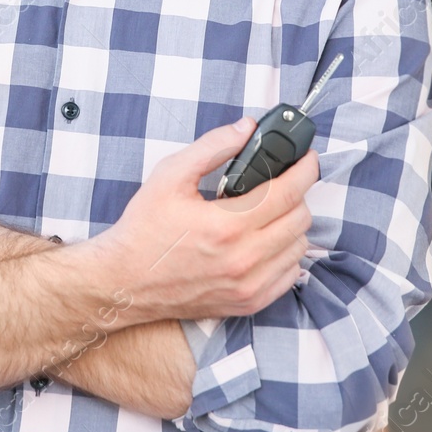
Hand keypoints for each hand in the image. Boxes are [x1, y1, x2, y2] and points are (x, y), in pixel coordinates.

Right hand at [92, 117, 318, 323]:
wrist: (125, 280)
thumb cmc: (144, 229)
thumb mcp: (170, 175)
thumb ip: (212, 147)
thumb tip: (246, 129)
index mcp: (226, 225)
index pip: (288, 192)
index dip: (305, 169)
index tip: (306, 159)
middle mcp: (243, 259)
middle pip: (300, 219)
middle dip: (297, 194)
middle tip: (282, 183)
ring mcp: (248, 286)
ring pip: (299, 248)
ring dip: (293, 224)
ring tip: (271, 212)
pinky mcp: (248, 303)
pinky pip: (290, 276)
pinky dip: (286, 254)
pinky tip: (266, 241)